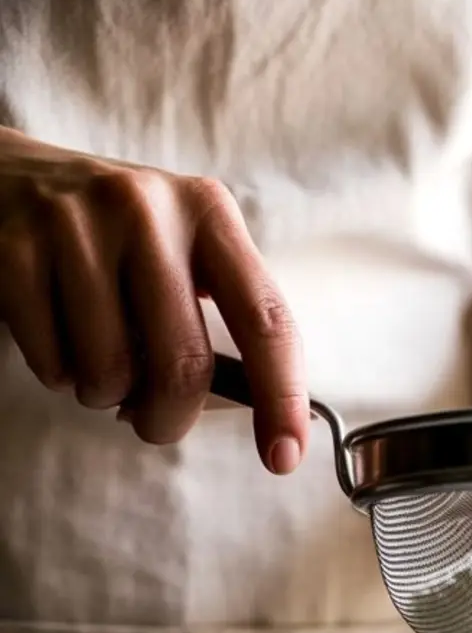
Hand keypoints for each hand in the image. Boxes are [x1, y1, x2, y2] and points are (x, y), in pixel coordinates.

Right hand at [0, 127, 306, 470]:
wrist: (7, 176)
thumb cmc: (112, 240)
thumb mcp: (175, 252)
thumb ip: (214, 318)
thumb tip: (253, 416)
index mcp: (207, 213)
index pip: (266, 319)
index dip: (281, 397)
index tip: (283, 457)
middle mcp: (147, 210)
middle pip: (184, 365)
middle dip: (169, 420)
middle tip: (153, 422)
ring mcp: (76, 225)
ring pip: (111, 374)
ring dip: (102, 393)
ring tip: (92, 356)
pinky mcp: (16, 249)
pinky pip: (53, 364)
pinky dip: (57, 373)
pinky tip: (55, 333)